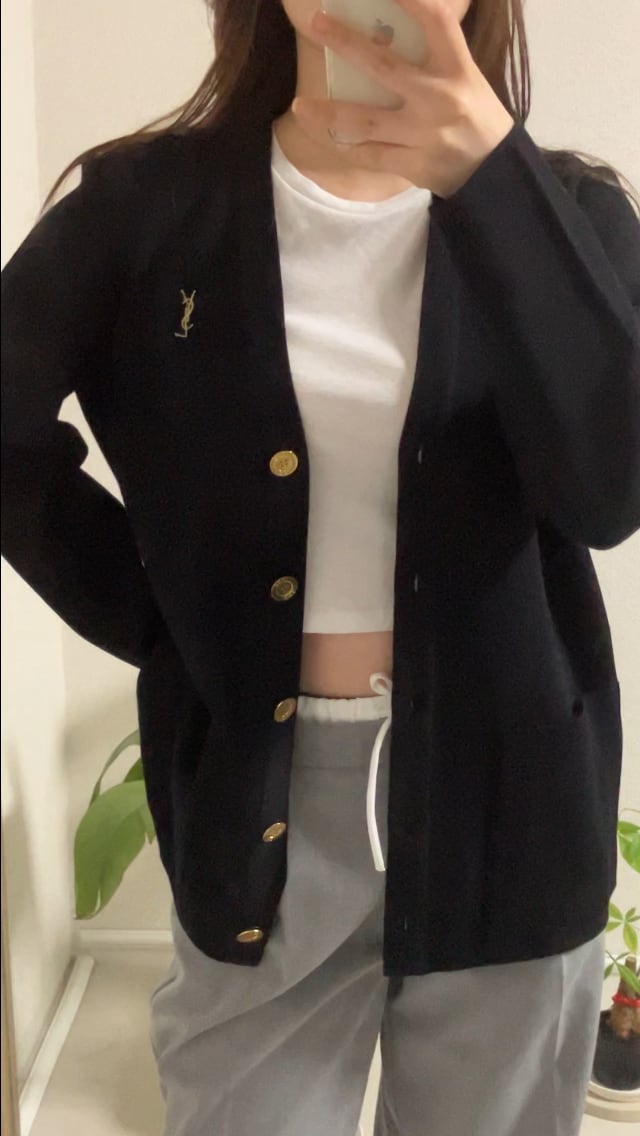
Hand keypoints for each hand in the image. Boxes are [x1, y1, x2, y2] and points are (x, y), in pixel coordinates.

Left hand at [292, 0, 514, 197]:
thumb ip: (438, 53)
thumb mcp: (467, 77)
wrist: (493, 173)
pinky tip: (326, 138)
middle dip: (346, 43)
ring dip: (329, 114)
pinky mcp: (414, 165)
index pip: (435, 21)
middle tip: (315, 23)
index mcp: (457, 70)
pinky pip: (371, 156)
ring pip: (366, 122)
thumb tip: (399, 21)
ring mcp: (423, 135)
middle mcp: (439, 99)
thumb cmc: (476, 117)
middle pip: (384, 67)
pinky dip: (347, 148)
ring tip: (299, 107)